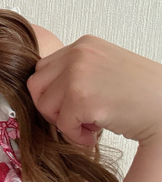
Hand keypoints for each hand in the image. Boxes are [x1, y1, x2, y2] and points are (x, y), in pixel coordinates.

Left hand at [26, 35, 161, 146]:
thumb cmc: (144, 96)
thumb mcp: (106, 69)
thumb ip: (77, 72)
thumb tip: (42, 93)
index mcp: (83, 45)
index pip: (45, 70)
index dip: (55, 94)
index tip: (76, 107)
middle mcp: (78, 53)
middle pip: (36, 85)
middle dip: (53, 108)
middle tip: (79, 119)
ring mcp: (78, 73)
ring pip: (44, 106)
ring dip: (64, 123)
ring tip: (90, 126)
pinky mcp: (81, 97)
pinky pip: (61, 124)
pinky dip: (76, 136)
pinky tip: (95, 135)